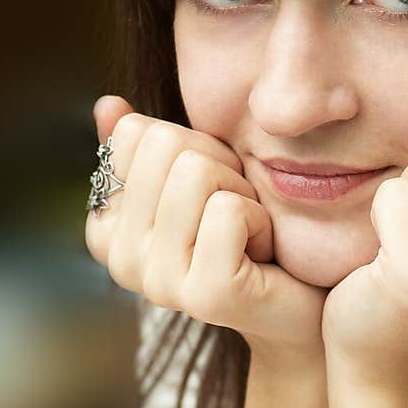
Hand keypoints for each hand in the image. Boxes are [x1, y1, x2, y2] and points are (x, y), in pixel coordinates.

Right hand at [84, 96, 326, 363]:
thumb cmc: (247, 232)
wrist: (301, 303)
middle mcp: (120, 259)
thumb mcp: (196, 178)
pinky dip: (260, 219)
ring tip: (248, 232)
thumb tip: (107, 104)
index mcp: (106, 227)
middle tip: (235, 210)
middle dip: (218, 163)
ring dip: (242, 191)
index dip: (191, 145)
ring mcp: (158, 283)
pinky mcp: (205, 296)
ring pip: (197, 171)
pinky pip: (228, 210)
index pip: (135, 133)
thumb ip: (146, 146)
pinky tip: (262, 254)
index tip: (210, 189)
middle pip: (166, 145)